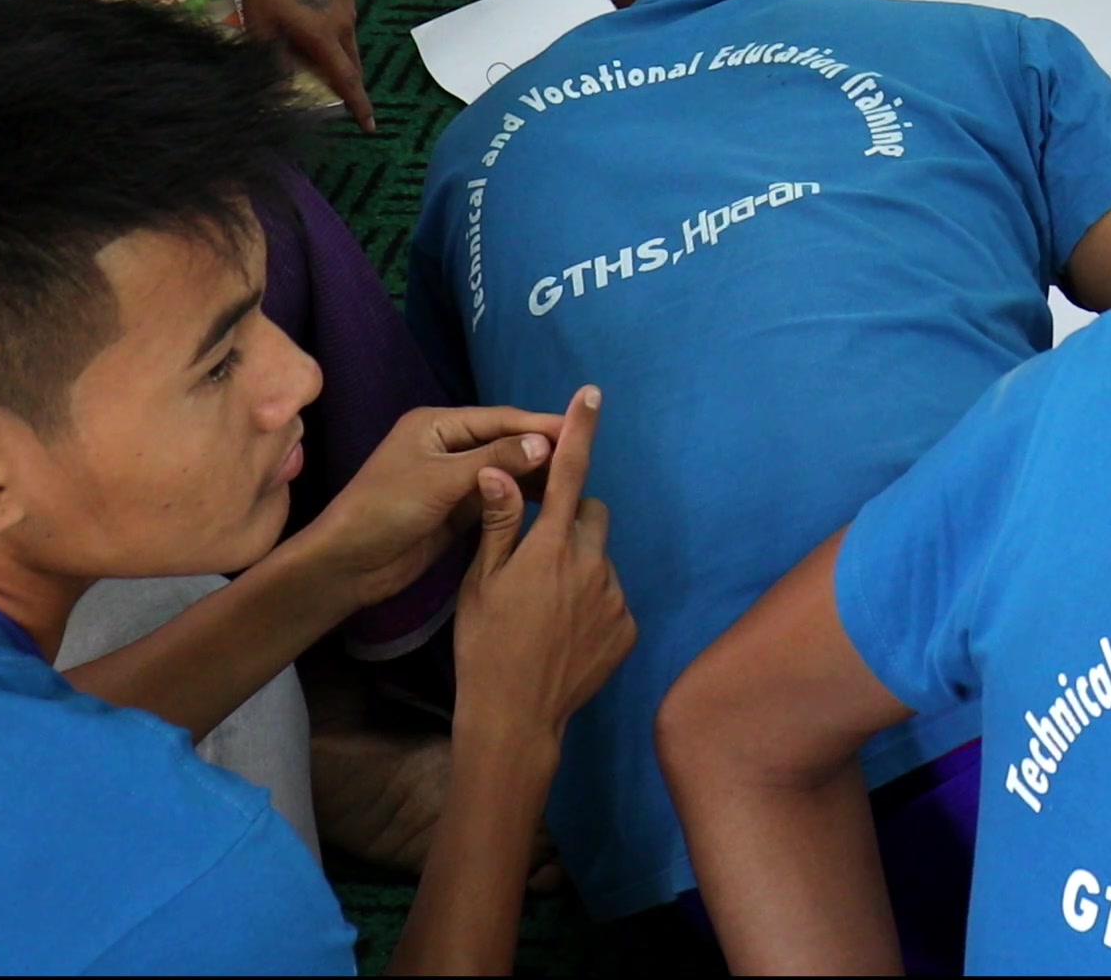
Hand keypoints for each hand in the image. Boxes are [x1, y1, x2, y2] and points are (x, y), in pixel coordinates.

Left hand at [231, 0, 375, 131]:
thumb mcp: (261, 28)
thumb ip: (275, 60)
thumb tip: (285, 87)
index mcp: (324, 37)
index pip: (347, 80)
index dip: (359, 105)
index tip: (370, 126)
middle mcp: (343, 25)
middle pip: (353, 66)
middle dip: (351, 86)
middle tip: (344, 102)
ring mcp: (347, 8)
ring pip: (350, 46)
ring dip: (342, 61)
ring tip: (324, 66)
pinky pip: (346, 26)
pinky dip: (337, 39)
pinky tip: (316, 32)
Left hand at [294, 404, 572, 613]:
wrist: (347, 564)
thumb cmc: (386, 510)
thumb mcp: (440, 480)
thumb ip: (494, 460)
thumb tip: (547, 444)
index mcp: (437, 425)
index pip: (501, 420)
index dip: (541, 425)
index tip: (582, 427)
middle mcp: (447, 445)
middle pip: (505, 441)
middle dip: (542, 449)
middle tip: (588, 456)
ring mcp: (452, 478)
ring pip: (504, 471)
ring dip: (535, 474)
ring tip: (577, 480)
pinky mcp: (455, 509)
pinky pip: (497, 497)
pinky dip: (520, 497)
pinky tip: (549, 502)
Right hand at [457, 387, 636, 749]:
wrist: (515, 716)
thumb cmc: (485, 645)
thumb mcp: (481, 582)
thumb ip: (498, 523)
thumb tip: (500, 470)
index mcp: (550, 548)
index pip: (569, 474)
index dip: (580, 431)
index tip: (592, 395)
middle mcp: (591, 565)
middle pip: (592, 516)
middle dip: (572, 521)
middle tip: (538, 556)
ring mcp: (615, 598)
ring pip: (601, 560)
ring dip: (581, 568)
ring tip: (546, 609)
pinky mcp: (628, 629)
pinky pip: (613, 598)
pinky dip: (594, 604)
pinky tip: (565, 634)